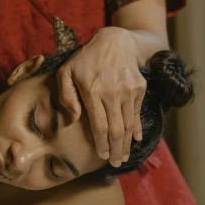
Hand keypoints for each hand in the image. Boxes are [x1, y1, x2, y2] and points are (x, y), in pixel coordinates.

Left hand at [56, 27, 146, 167]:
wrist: (115, 40)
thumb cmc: (85, 59)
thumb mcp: (66, 72)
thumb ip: (66, 96)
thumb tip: (74, 119)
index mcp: (92, 91)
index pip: (99, 126)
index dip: (101, 144)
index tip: (102, 157)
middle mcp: (112, 92)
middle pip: (116, 130)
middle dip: (116, 150)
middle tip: (116, 163)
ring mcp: (128, 90)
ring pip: (129, 124)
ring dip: (127, 144)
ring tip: (124, 156)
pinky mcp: (139, 88)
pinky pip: (138, 113)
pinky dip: (137, 128)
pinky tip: (136, 139)